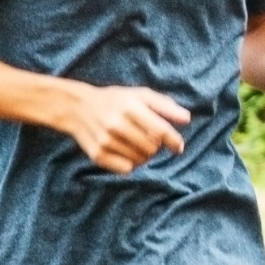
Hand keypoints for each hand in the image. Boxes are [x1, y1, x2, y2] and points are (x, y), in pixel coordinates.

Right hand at [57, 83, 189, 173]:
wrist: (77, 107)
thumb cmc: (116, 100)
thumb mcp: (140, 95)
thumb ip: (165, 106)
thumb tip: (187, 119)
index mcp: (129, 107)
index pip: (160, 131)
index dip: (174, 142)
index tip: (178, 147)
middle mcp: (116, 125)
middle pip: (152, 149)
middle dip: (156, 147)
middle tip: (149, 139)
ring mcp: (105, 141)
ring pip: (140, 160)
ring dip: (144, 155)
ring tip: (136, 144)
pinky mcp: (97, 155)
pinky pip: (126, 169)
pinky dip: (131, 164)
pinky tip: (126, 152)